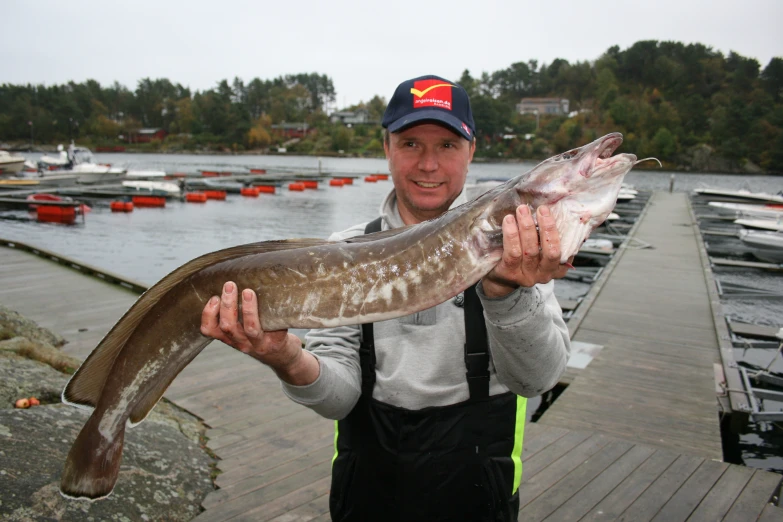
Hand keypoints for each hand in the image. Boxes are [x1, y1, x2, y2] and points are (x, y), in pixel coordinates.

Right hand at [200, 281, 318, 384]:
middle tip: (230, 285)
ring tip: (249, 292)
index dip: (208, 314)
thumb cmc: (261, 335)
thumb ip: (235, 314)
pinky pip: (274, 330)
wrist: (284, 357)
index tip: (214, 297)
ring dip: (248, 309)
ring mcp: (259, 345)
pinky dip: (272, 316)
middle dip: (228, 304)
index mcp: (230, 338)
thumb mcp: (243, 330)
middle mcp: (242, 343)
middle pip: (228, 326)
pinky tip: (273, 302)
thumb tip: (229, 283)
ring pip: (250, 328)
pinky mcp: (276, 343)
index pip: (209, 330)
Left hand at [481, 205, 572, 296]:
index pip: (566, 249)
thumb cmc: (524, 257)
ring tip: (522, 210)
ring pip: (530, 250)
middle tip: (541, 209)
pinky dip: (512, 234)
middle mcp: (545, 274)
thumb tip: (559, 210)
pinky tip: (509, 221)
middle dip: (547, 227)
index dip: (560, 230)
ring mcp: (528, 276)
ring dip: (527, 227)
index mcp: (558, 267)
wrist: (500, 278)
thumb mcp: (541, 248)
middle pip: (550, 251)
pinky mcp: (510, 273)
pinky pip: (513, 252)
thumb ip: (550, 235)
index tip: (555, 213)